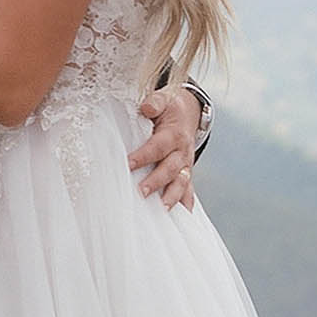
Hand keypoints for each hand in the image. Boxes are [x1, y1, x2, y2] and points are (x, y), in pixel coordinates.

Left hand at [132, 86, 201, 209]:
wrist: (190, 113)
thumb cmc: (170, 108)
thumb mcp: (164, 98)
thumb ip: (155, 102)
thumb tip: (147, 108)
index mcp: (174, 134)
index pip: (157, 147)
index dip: (143, 156)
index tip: (127, 165)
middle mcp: (182, 152)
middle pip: (170, 168)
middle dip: (156, 181)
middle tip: (141, 192)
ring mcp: (185, 165)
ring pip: (181, 183)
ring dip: (172, 197)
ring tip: (161, 210)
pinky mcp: (186, 173)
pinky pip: (189, 191)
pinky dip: (186, 205)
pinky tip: (183, 219)